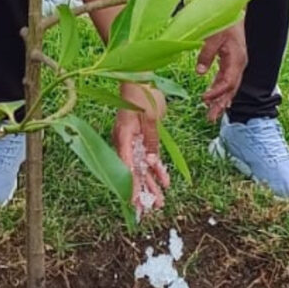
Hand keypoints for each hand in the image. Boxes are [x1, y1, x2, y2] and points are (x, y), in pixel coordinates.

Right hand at [115, 84, 171, 215]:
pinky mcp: (140, 138)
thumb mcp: (151, 117)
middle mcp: (125, 142)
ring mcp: (132, 141)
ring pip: (141, 168)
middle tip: (151, 209)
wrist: (139, 79)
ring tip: (159, 202)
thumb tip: (150, 161)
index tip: (134, 202)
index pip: (127, 167)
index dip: (131, 186)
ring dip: (151, 184)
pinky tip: (164, 182)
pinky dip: (155, 170)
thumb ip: (151, 140)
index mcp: (124, 137)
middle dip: (143, 191)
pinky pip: (147, 158)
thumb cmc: (143, 94)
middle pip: (134, 172)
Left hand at [195, 22, 247, 123]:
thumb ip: (206, 54)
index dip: (217, 92)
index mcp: (237, 59)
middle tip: (210, 118)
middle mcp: (239, 65)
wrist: (235, 12)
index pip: (228, 82)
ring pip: (229, 87)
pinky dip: (220, 91)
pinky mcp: (232, 63)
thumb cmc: (225, 22)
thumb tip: (200, 72)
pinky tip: (215, 100)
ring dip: (220, 100)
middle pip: (231, 89)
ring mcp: (236, 65)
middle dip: (220, 104)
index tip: (204, 99)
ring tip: (211, 114)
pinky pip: (227, 81)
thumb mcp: (213, 36)